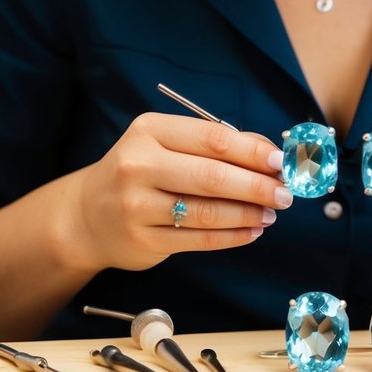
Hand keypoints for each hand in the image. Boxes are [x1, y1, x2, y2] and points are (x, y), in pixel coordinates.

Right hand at [55, 114, 289, 273]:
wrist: (87, 215)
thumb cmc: (141, 172)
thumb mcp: (167, 145)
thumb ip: (216, 144)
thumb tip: (269, 152)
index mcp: (149, 131)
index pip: (212, 139)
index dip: (252, 152)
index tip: (280, 162)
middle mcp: (138, 165)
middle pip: (212, 176)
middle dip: (257, 186)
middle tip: (285, 193)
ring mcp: (137, 205)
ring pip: (207, 211)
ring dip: (248, 214)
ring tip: (271, 214)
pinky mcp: (142, 240)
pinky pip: (198, 239)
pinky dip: (231, 236)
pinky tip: (251, 231)